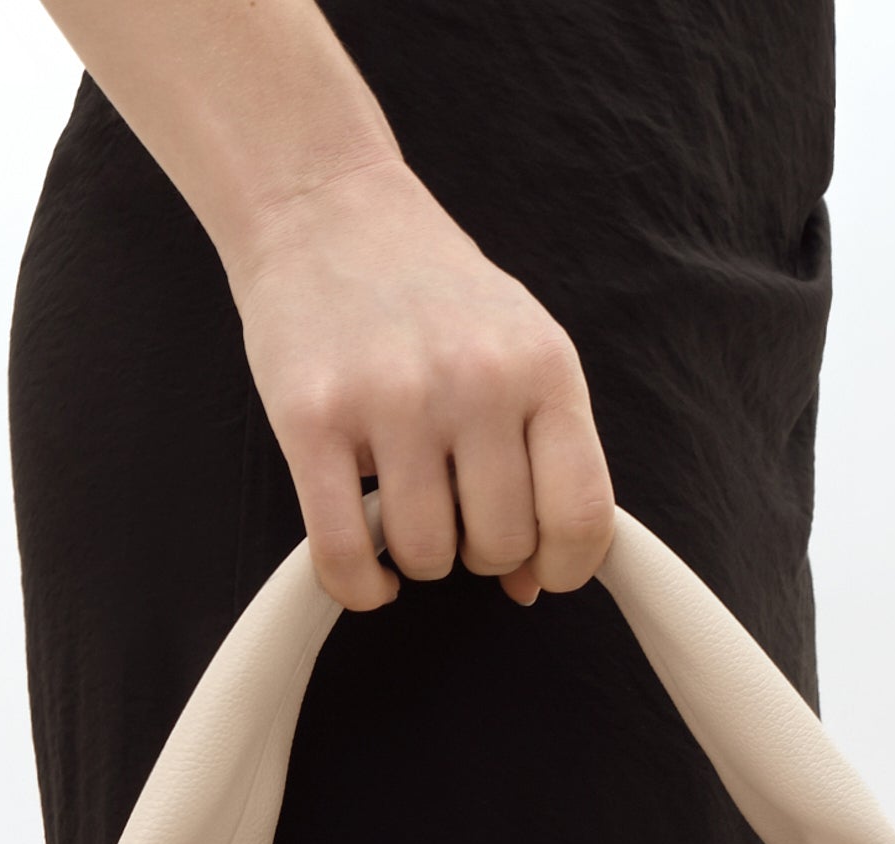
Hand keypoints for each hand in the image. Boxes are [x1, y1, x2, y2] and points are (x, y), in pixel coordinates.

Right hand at [226, 155, 616, 612]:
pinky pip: (343, 554)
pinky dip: (358, 585)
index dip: (567, 567)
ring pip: (425, 555)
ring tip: (405, 510)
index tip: (540, 568)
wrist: (324, 207)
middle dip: (481, 554)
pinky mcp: (311, 418)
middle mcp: (476, 382)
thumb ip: (544, 460)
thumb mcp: (518, 353)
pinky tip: (366, 569)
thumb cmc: (431, 296)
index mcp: (544, 367)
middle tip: (457, 514)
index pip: (582, 514)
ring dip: (417, 559)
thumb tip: (535, 585)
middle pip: (501, 545)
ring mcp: (392, 399)